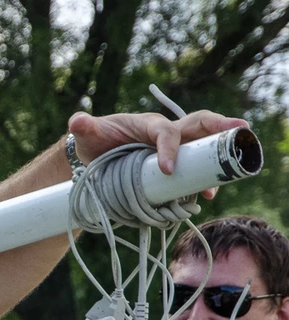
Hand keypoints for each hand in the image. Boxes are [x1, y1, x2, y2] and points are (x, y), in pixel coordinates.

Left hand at [68, 109, 248, 198]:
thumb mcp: (88, 132)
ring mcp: (175, 151)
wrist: (94, 156)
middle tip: (242, 130)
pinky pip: (193, 173)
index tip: (167, 170)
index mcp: (149, 125)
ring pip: (202, 151)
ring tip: (220, 182)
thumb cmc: (95, 139)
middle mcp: (168, 134)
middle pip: (200, 126)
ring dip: (216, 163)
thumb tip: (78, 123)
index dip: (170, 148)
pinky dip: (201, 183)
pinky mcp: (174, 169)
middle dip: (221, 126)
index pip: (166, 132)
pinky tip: (204, 196)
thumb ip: (83, 126)